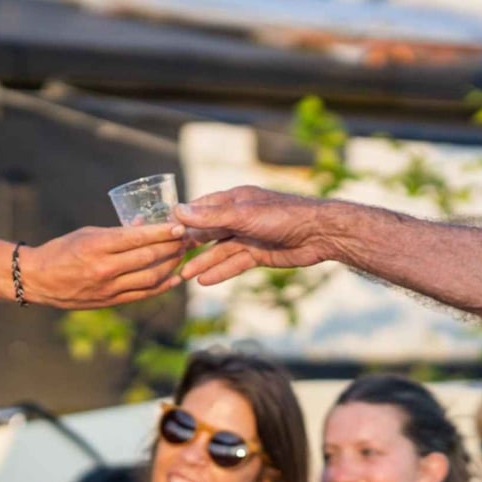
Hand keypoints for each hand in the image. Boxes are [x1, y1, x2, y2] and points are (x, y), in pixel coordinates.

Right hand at [22, 222, 185, 308]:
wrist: (38, 280)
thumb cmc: (62, 250)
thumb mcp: (88, 233)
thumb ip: (118, 231)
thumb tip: (145, 224)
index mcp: (98, 245)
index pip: (138, 238)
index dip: (163, 232)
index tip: (179, 226)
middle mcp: (105, 268)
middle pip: (149, 257)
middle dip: (172, 247)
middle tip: (187, 238)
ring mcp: (108, 288)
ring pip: (151, 278)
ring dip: (171, 266)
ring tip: (182, 255)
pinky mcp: (110, 302)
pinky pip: (143, 294)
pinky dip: (162, 287)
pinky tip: (175, 278)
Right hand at [175, 186, 331, 285]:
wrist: (319, 234)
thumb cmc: (283, 216)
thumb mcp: (243, 215)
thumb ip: (211, 217)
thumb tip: (178, 211)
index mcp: (234, 200)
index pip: (201, 209)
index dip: (182, 219)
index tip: (161, 231)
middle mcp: (239, 217)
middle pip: (208, 231)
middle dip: (189, 244)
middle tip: (166, 257)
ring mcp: (249, 236)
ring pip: (219, 251)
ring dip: (202, 262)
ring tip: (181, 276)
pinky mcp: (259, 254)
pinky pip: (234, 263)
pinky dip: (220, 271)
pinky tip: (203, 281)